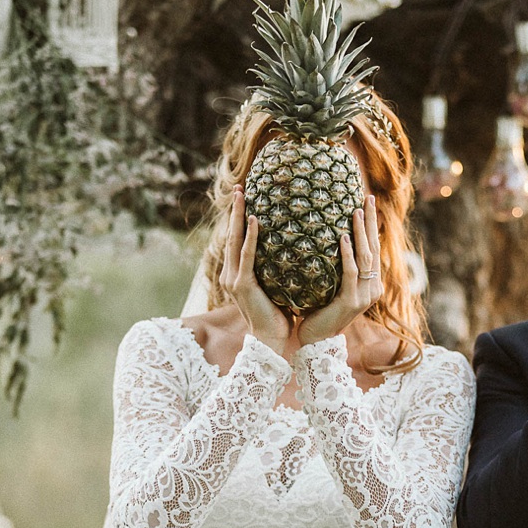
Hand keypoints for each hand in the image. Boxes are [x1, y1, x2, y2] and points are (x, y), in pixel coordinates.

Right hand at [222, 185, 290, 353]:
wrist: (271, 340)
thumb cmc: (278, 314)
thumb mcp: (277, 286)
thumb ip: (279, 268)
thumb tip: (296, 249)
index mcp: (238, 274)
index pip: (238, 240)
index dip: (240, 218)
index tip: (246, 196)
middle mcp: (231, 273)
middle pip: (233, 235)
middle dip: (236, 210)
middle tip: (241, 187)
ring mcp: (235, 279)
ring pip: (236, 240)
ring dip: (240, 216)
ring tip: (243, 195)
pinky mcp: (243, 285)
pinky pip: (248, 256)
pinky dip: (251, 237)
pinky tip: (257, 219)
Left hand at [298, 195, 384, 345]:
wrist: (315, 341)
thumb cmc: (318, 311)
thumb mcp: (330, 286)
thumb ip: (334, 267)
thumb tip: (327, 239)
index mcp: (369, 284)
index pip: (373, 249)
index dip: (371, 225)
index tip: (367, 202)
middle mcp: (372, 288)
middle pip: (373, 248)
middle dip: (371, 221)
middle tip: (368, 197)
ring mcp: (364, 296)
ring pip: (365, 257)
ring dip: (361, 232)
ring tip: (356, 210)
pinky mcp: (352, 302)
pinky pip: (350, 272)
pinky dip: (348, 254)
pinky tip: (344, 237)